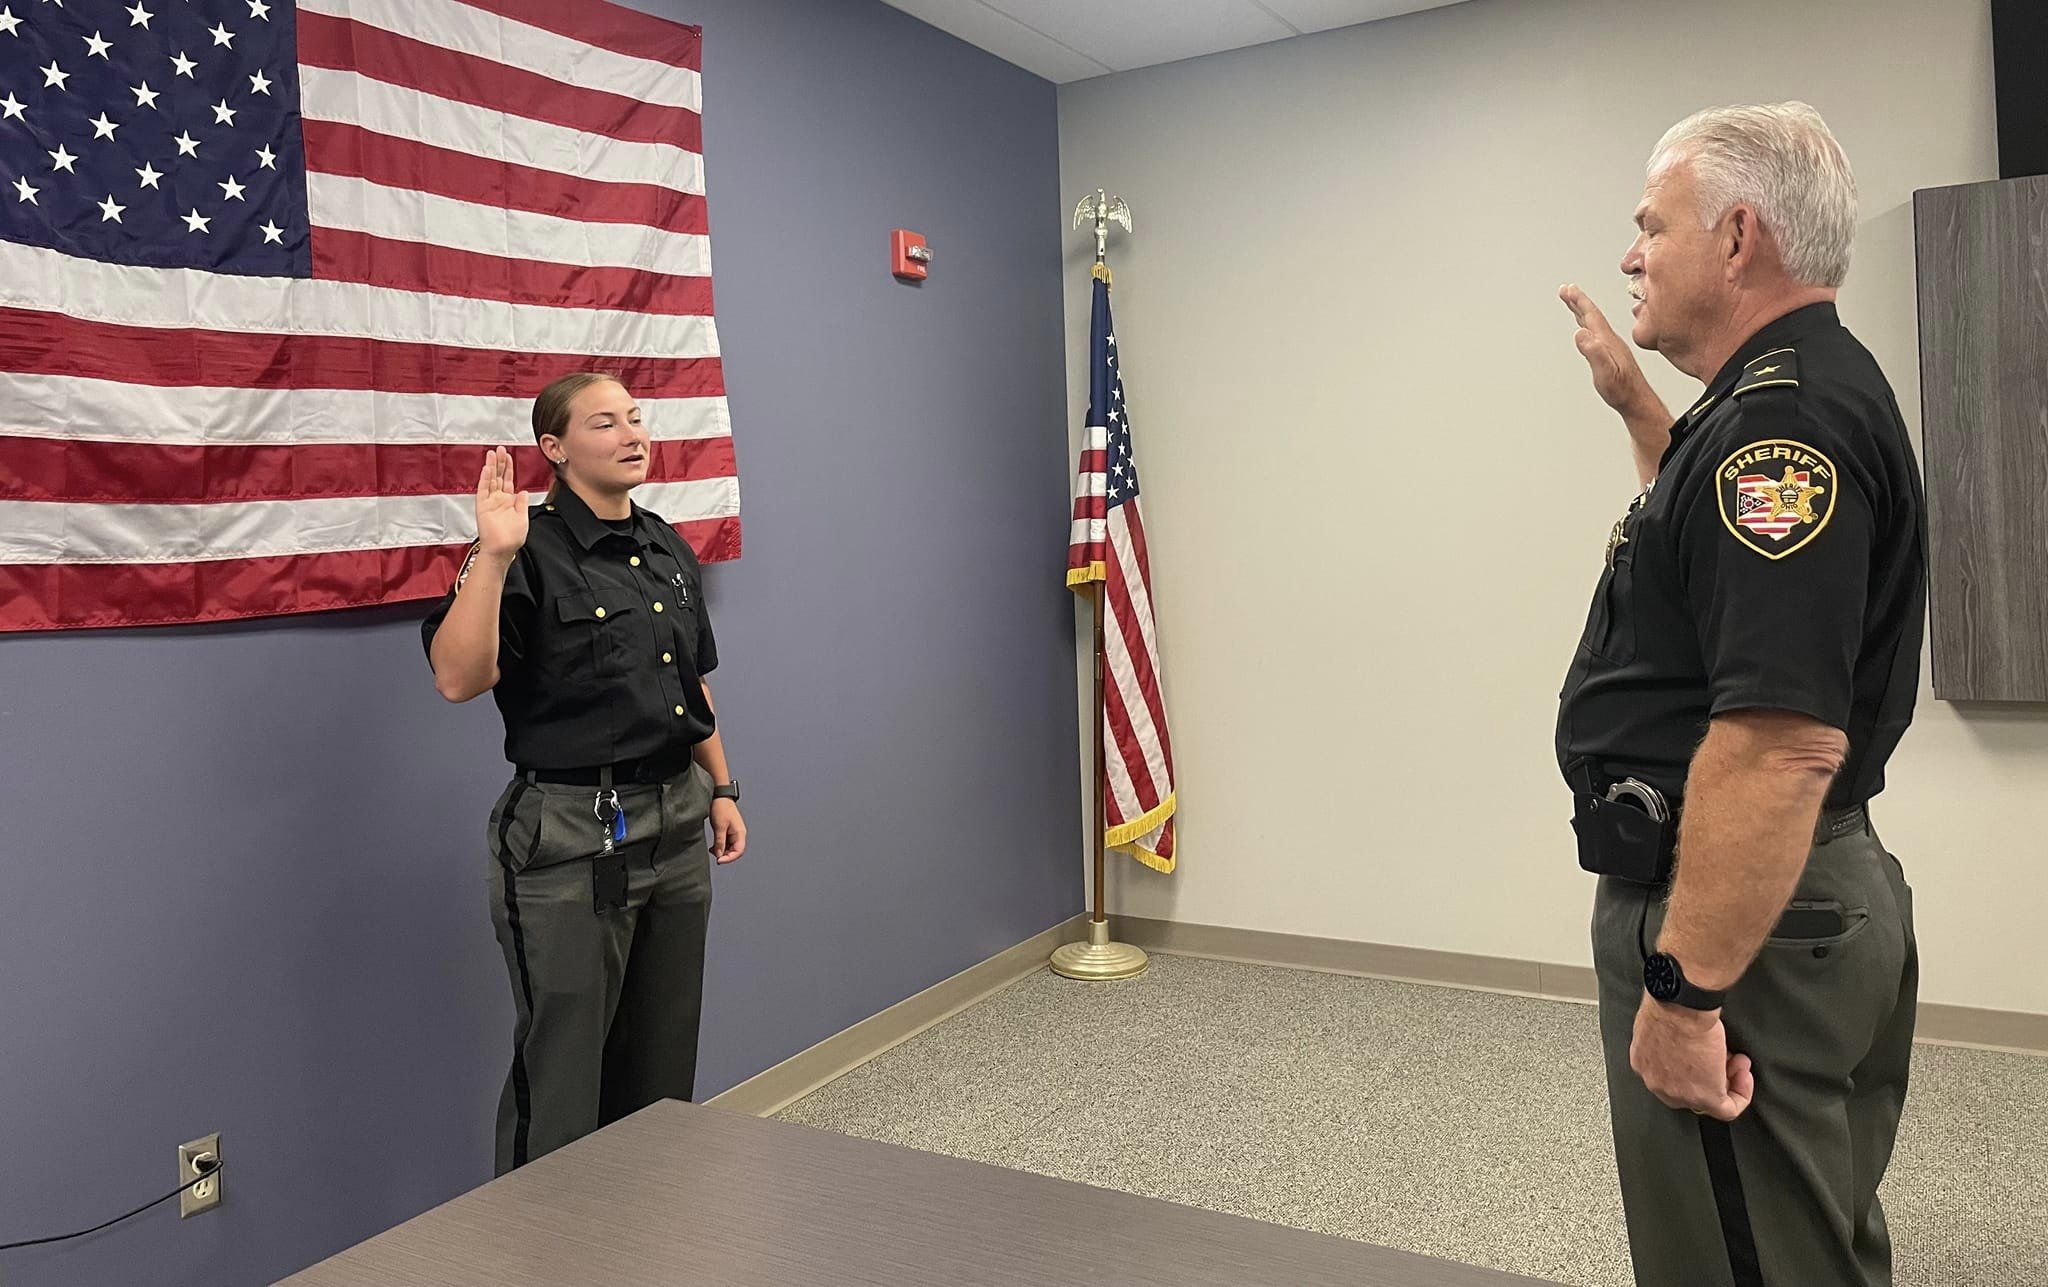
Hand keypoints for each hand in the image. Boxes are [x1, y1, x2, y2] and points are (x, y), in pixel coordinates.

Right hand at [475, 446, 528, 558]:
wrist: (503, 549)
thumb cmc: (512, 538)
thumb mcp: (523, 518)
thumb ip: (522, 503)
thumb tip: (524, 491)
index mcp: (508, 501)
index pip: (508, 480)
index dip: (508, 468)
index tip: (508, 456)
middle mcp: (498, 499)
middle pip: (498, 476)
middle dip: (500, 463)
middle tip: (500, 449)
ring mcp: (490, 502)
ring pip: (490, 480)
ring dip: (491, 467)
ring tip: (492, 454)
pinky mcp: (483, 506)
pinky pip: (483, 490)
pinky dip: (485, 479)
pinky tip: (487, 469)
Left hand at [709, 799, 745, 864]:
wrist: (719, 797)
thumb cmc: (721, 808)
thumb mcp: (719, 827)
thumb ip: (720, 842)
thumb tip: (719, 855)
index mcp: (740, 833)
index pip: (738, 851)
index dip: (729, 858)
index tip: (719, 860)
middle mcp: (738, 834)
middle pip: (735, 851)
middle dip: (725, 856)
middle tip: (715, 857)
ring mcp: (733, 833)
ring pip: (730, 848)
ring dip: (722, 852)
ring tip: (712, 851)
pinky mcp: (728, 831)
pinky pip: (726, 843)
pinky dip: (720, 847)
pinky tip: (712, 848)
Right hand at [1559, 284, 1659, 417]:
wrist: (1637, 401)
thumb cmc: (1622, 390)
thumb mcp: (1605, 373)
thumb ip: (1594, 353)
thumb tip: (1580, 333)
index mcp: (1608, 341)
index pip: (1591, 315)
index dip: (1579, 300)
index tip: (1568, 288)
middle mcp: (1610, 340)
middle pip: (1592, 315)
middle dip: (1578, 300)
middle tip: (1566, 289)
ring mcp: (1612, 346)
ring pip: (1594, 323)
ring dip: (1582, 311)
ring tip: (1573, 302)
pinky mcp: (1612, 354)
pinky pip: (1596, 333)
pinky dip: (1588, 325)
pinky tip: (1586, 329)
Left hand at [1629, 992, 1754, 1120]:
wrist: (1681, 1008)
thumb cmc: (1671, 1005)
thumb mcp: (1662, 1023)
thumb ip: (1669, 1039)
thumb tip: (1683, 1039)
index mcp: (1644, 1062)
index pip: (1670, 1076)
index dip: (1693, 1066)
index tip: (1707, 1055)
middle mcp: (1657, 1082)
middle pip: (1688, 1090)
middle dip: (1710, 1074)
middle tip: (1726, 1059)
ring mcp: (1679, 1093)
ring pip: (1707, 1100)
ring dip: (1728, 1080)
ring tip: (1738, 1061)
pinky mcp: (1704, 1097)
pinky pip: (1726, 1109)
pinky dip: (1740, 1095)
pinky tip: (1744, 1076)